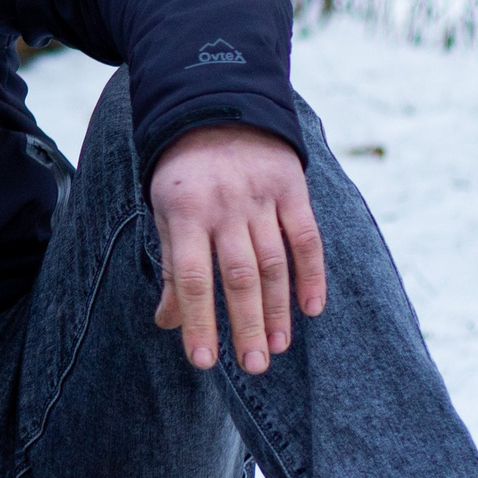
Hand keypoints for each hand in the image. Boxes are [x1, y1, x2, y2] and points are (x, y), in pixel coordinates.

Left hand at [150, 124, 327, 373]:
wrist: (218, 111)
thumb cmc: (185, 176)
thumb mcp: (165, 214)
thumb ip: (172, 267)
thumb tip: (167, 322)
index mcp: (184, 214)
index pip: (191, 278)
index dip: (197, 321)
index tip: (202, 361)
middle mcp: (224, 208)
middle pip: (237, 277)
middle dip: (245, 325)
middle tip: (253, 366)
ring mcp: (260, 198)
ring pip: (273, 263)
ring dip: (277, 310)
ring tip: (277, 347)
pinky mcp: (291, 191)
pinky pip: (306, 238)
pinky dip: (312, 275)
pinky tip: (312, 308)